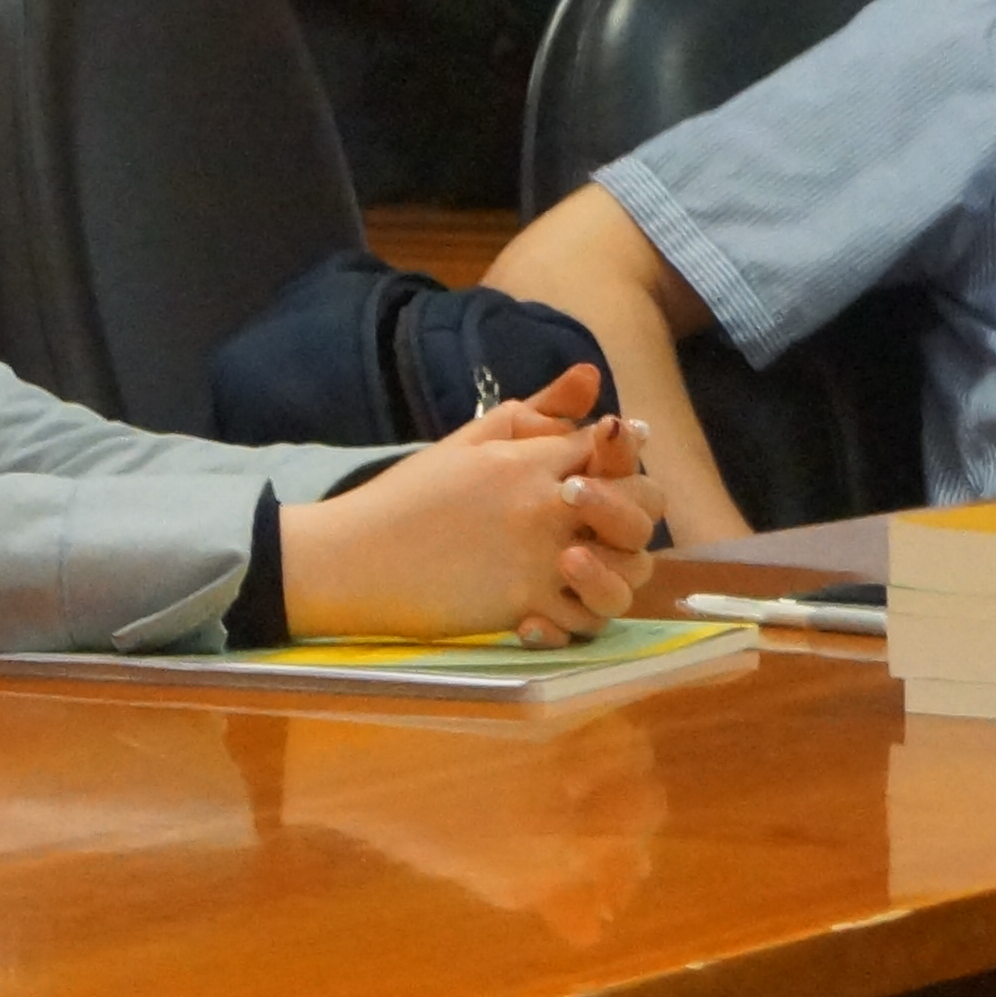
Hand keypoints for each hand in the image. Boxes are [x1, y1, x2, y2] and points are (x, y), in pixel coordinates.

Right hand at [276, 367, 662, 643]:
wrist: (352, 557)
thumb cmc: (408, 496)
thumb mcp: (470, 440)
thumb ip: (536, 411)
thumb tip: (592, 376)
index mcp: (534, 461)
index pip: (615, 448)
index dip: (622, 455)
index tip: (608, 466)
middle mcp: (549, 506)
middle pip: (643, 505)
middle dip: (637, 509)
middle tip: (604, 520)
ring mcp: (542, 559)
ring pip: (628, 570)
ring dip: (617, 569)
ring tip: (582, 565)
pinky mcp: (526, 605)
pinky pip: (587, 620)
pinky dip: (579, 618)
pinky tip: (553, 607)